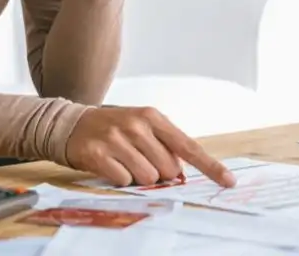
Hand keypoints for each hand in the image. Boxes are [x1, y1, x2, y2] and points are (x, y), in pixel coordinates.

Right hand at [65, 105, 236, 187]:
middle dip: (158, 173)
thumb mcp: (140, 127)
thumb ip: (163, 145)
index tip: (228, 181)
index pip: (188, 146)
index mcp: (152, 117)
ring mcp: (117, 139)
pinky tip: (109, 164)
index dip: (210, 166)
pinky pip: (124, 181)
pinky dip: (119, 179)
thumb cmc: (112, 128)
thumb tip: (181, 174)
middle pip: (169, 170)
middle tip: (139, 160)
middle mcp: (137, 125)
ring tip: (123, 161)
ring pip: (148, 178)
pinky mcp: (99, 154)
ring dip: (137, 177)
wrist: (70, 124)